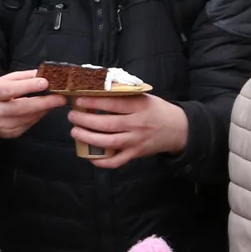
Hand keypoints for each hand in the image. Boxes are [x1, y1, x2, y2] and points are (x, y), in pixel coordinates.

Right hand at [0, 69, 66, 139]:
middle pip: (21, 107)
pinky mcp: (8, 134)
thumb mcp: (5, 80)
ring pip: (27, 118)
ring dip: (43, 110)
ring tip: (55, 103)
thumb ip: (24, 77)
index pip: (11, 90)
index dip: (28, 86)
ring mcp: (1, 125)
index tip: (46, 83)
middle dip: (44, 103)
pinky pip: (27, 126)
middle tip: (61, 98)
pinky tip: (43, 111)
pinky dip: (37, 117)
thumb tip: (44, 74)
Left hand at [69, 93, 189, 167]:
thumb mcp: (144, 97)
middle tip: (72, 116)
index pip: (114, 103)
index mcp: (140, 106)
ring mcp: (136, 141)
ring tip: (75, 132)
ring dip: (89, 138)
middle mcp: (138, 124)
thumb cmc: (156, 110)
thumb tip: (96, 90)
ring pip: (109, 142)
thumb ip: (124, 95)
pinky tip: (89, 156)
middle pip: (107, 124)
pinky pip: (117, 161)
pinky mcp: (136, 154)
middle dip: (86, 120)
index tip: (79, 100)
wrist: (178, 129)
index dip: (94, 102)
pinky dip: (102, 161)